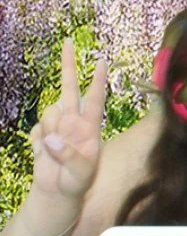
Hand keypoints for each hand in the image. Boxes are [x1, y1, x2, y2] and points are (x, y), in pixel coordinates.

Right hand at [30, 40, 106, 208]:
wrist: (58, 193)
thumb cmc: (77, 183)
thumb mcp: (80, 173)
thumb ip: (68, 155)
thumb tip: (50, 138)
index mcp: (90, 126)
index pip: (95, 97)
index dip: (97, 79)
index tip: (101, 59)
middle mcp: (74, 121)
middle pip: (70, 88)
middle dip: (68, 65)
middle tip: (68, 41)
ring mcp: (57, 126)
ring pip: (49, 112)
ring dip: (49, 128)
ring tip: (54, 151)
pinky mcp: (41, 134)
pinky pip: (36, 130)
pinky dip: (38, 142)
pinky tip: (44, 155)